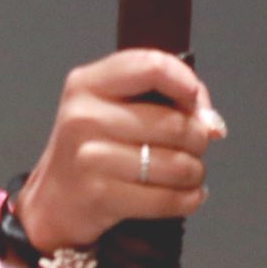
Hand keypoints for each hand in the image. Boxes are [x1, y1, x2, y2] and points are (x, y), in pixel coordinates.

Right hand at [12, 50, 226, 251]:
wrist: (55, 201)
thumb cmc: (93, 149)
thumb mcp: (112, 108)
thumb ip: (163, 100)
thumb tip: (211, 124)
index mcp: (88, 84)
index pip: (151, 66)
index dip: (185, 83)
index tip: (194, 103)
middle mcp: (84, 116)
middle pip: (174, 123)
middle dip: (197, 140)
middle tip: (192, 149)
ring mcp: (89, 157)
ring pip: (176, 164)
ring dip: (194, 173)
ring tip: (188, 174)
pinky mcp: (99, 195)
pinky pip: (165, 199)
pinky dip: (187, 200)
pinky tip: (185, 196)